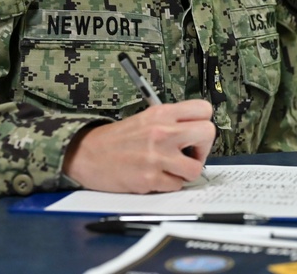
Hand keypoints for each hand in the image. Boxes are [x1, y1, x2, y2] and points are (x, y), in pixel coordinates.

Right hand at [62, 99, 214, 192]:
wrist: (88, 154)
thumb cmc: (118, 139)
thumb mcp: (146, 118)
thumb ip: (172, 121)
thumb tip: (197, 133)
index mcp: (162, 113)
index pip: (204, 109)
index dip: (204, 123)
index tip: (195, 134)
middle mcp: (163, 131)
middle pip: (208, 133)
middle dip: (203, 147)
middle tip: (190, 153)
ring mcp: (157, 156)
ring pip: (196, 167)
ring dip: (187, 172)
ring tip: (172, 169)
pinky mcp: (150, 178)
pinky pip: (177, 185)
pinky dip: (170, 184)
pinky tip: (158, 177)